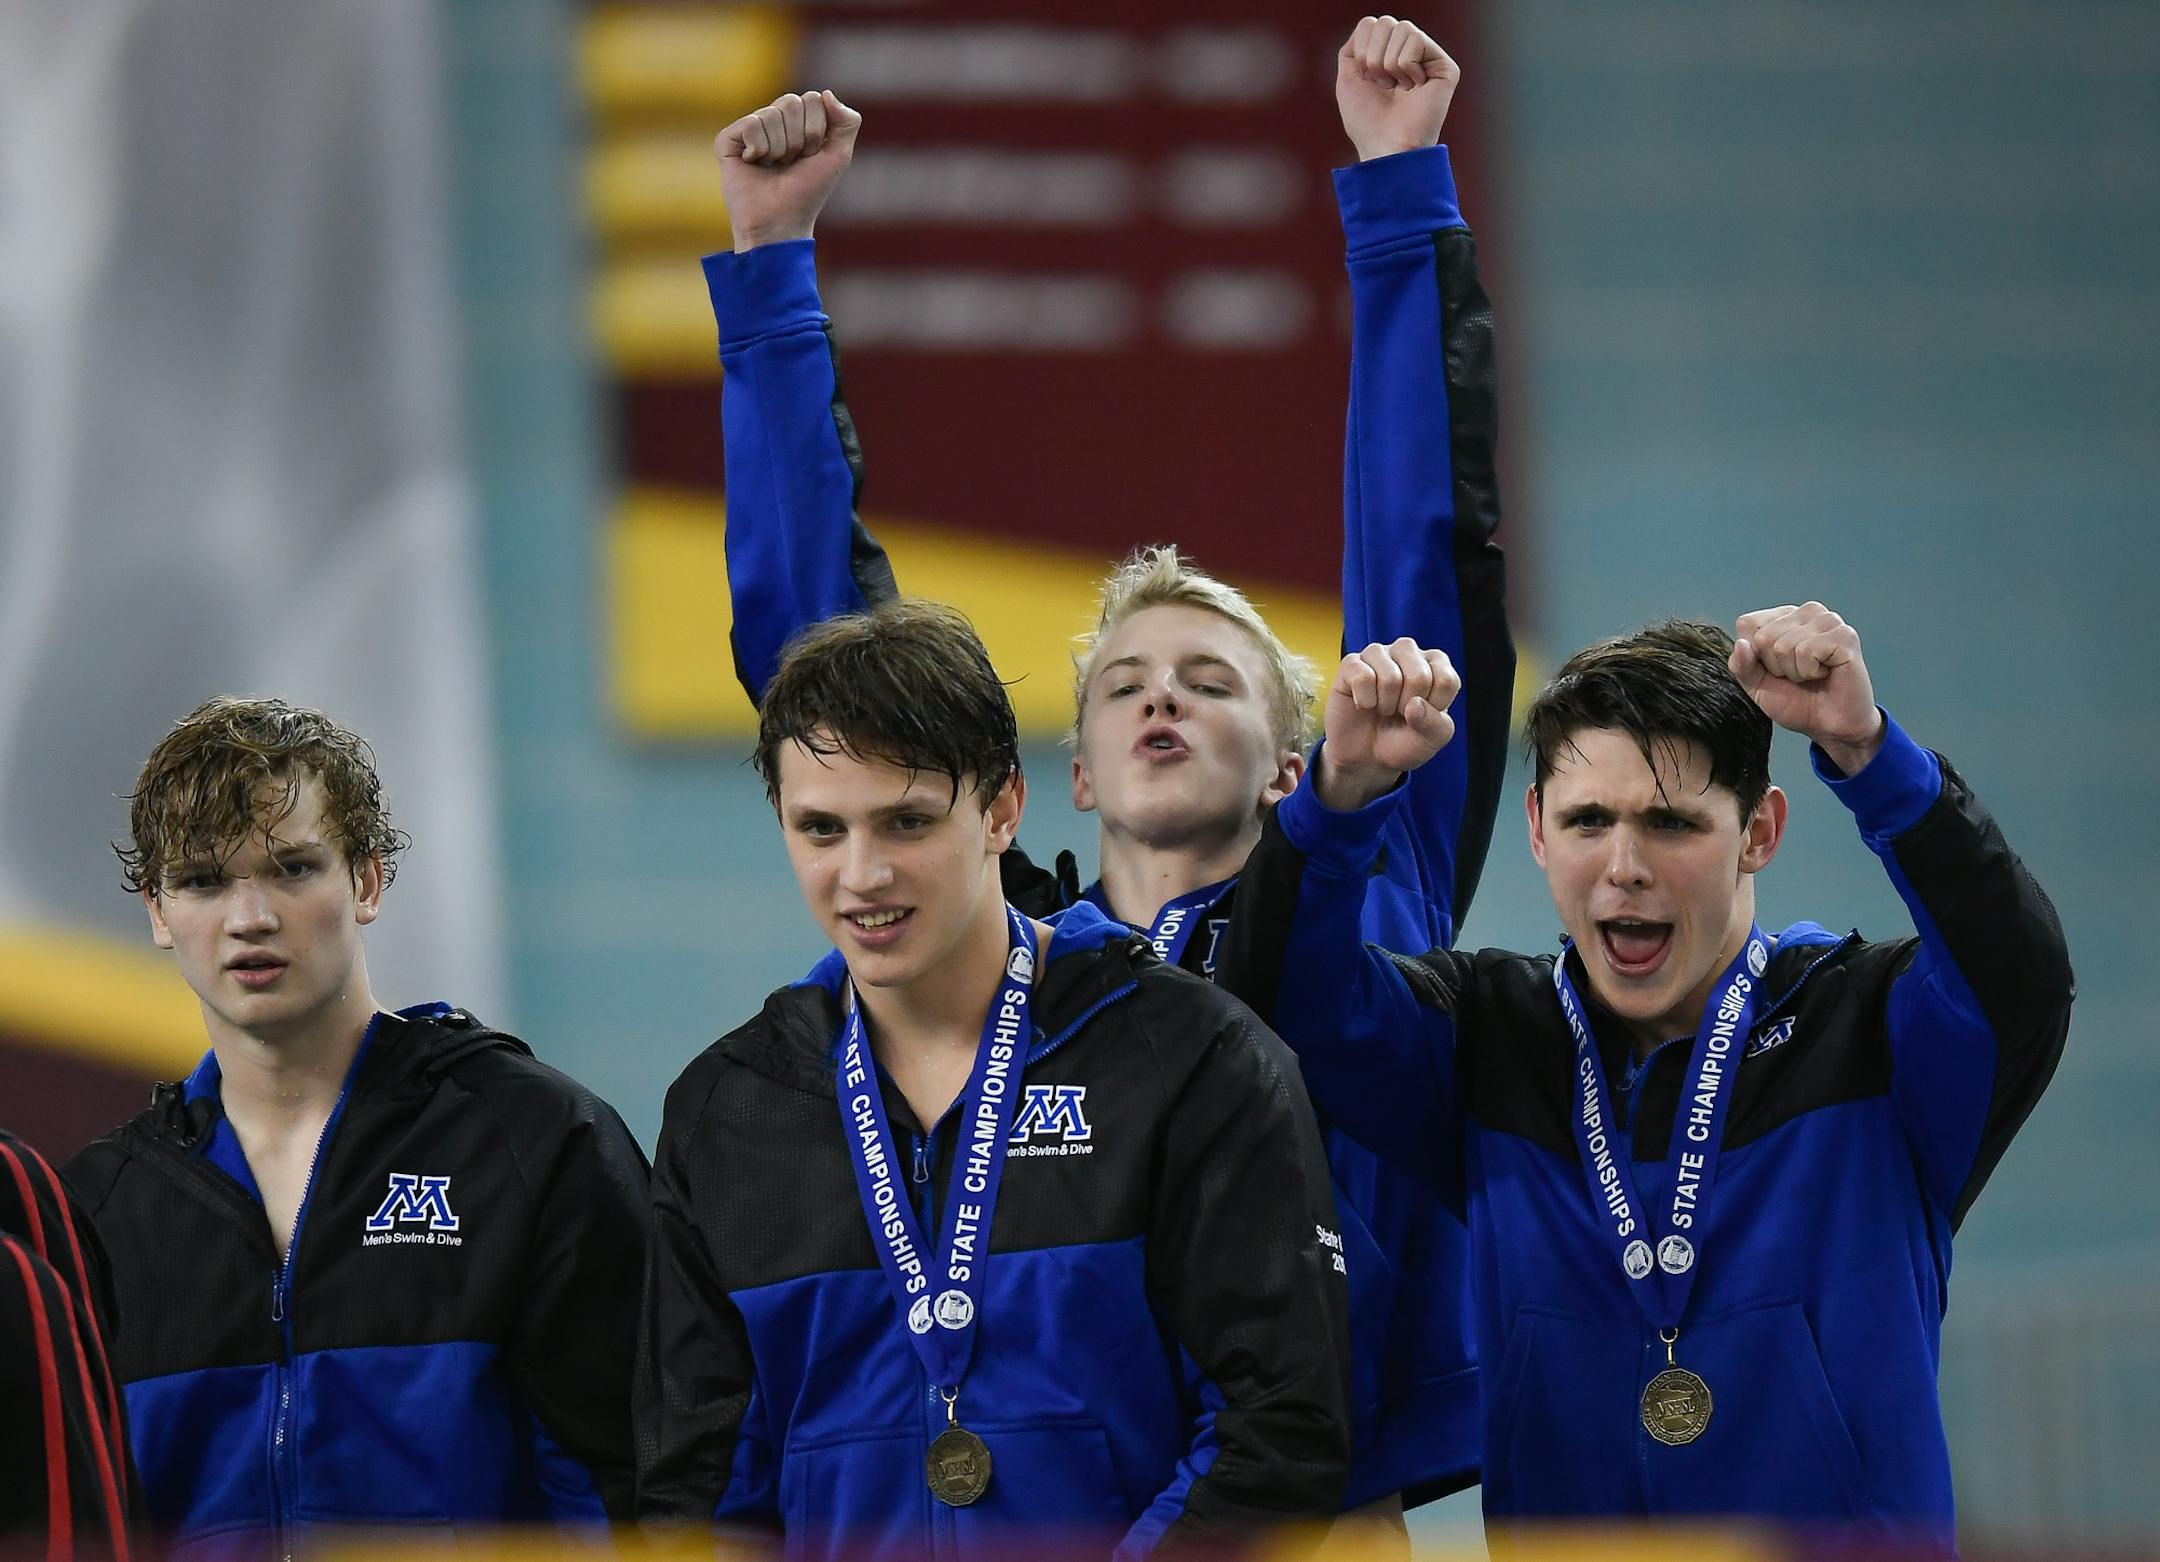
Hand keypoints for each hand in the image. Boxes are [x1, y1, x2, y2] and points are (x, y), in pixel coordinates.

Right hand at [715, 90, 861, 251]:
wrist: (781, 221)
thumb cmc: (808, 192)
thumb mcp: (838, 156)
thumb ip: (847, 122)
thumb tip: (826, 93)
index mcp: (798, 120)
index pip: (812, 99)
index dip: (816, 130)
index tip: (811, 156)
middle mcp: (772, 120)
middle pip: (791, 102)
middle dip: (799, 138)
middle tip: (791, 163)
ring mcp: (749, 128)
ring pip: (770, 114)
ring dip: (779, 148)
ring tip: (773, 167)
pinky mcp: (728, 139)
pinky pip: (750, 124)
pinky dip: (759, 149)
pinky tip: (753, 164)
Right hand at [1314, 640, 1460, 810]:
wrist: (1365, 757)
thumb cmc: (1402, 741)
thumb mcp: (1431, 739)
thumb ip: (1435, 724)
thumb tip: (1414, 704)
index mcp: (1435, 663)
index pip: (1446, 680)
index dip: (1435, 708)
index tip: (1423, 714)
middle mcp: (1407, 652)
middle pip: (1419, 676)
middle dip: (1407, 707)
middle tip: (1398, 712)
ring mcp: (1378, 654)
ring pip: (1390, 677)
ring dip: (1385, 704)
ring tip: (1382, 708)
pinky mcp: (1351, 663)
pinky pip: (1362, 677)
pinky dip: (1365, 700)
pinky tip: (1364, 703)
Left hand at [1336, 16, 1459, 162]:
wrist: (1385, 146)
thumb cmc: (1366, 121)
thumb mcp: (1348, 78)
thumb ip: (1354, 47)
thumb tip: (1370, 24)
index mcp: (1387, 55)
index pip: (1370, 24)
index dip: (1361, 52)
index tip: (1367, 81)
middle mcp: (1409, 53)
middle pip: (1385, 22)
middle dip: (1374, 57)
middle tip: (1383, 86)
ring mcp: (1428, 58)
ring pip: (1402, 28)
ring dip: (1390, 63)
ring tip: (1399, 88)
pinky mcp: (1445, 66)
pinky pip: (1416, 40)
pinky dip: (1406, 67)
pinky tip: (1415, 88)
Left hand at [1729, 603, 1884, 773]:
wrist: (1830, 726)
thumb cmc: (1797, 701)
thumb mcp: (1756, 685)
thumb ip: (1741, 665)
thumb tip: (1741, 644)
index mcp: (1785, 616)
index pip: (1747, 624)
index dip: (1754, 656)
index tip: (1777, 669)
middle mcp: (1808, 612)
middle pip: (1763, 636)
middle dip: (1775, 666)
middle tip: (1798, 676)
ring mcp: (1828, 621)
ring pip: (1783, 645)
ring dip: (1794, 671)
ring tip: (1812, 675)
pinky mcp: (1844, 636)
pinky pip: (1806, 651)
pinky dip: (1809, 671)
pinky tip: (1825, 673)